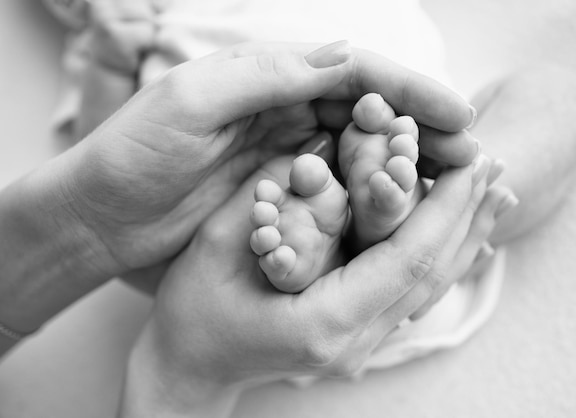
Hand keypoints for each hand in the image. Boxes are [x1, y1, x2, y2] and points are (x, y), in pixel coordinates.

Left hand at [59, 41, 476, 279]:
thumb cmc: (133, 153)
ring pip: (361, 152)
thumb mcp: (191, 103)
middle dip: (423, 129)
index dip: (410, 91)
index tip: (460, 113)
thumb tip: (345, 57)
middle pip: (369, 112)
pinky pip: (338, 189)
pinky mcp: (280, 192)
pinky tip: (403, 208)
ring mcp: (285, 152)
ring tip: (452, 182)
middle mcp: (284, 107)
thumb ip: (264, 77)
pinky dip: (372, 195)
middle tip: (473, 153)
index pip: (354, 75)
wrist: (100, 214)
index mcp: (267, 76)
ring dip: (406, 165)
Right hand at [119, 161, 515, 416]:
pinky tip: (457, 232)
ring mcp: (359, 344)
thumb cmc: (192, 313)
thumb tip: (317, 148)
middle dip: (464, 216)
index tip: (471, 164)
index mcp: (323, 322)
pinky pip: (411, 293)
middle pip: (429, 275)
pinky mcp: (356, 334)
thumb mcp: (217, 247)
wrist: (190, 367)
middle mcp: (353, 340)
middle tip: (494, 166)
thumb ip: (267, 196)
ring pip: (428, 287)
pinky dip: (438, 256)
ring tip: (493, 193)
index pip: (405, 261)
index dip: (443, 210)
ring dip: (462, 236)